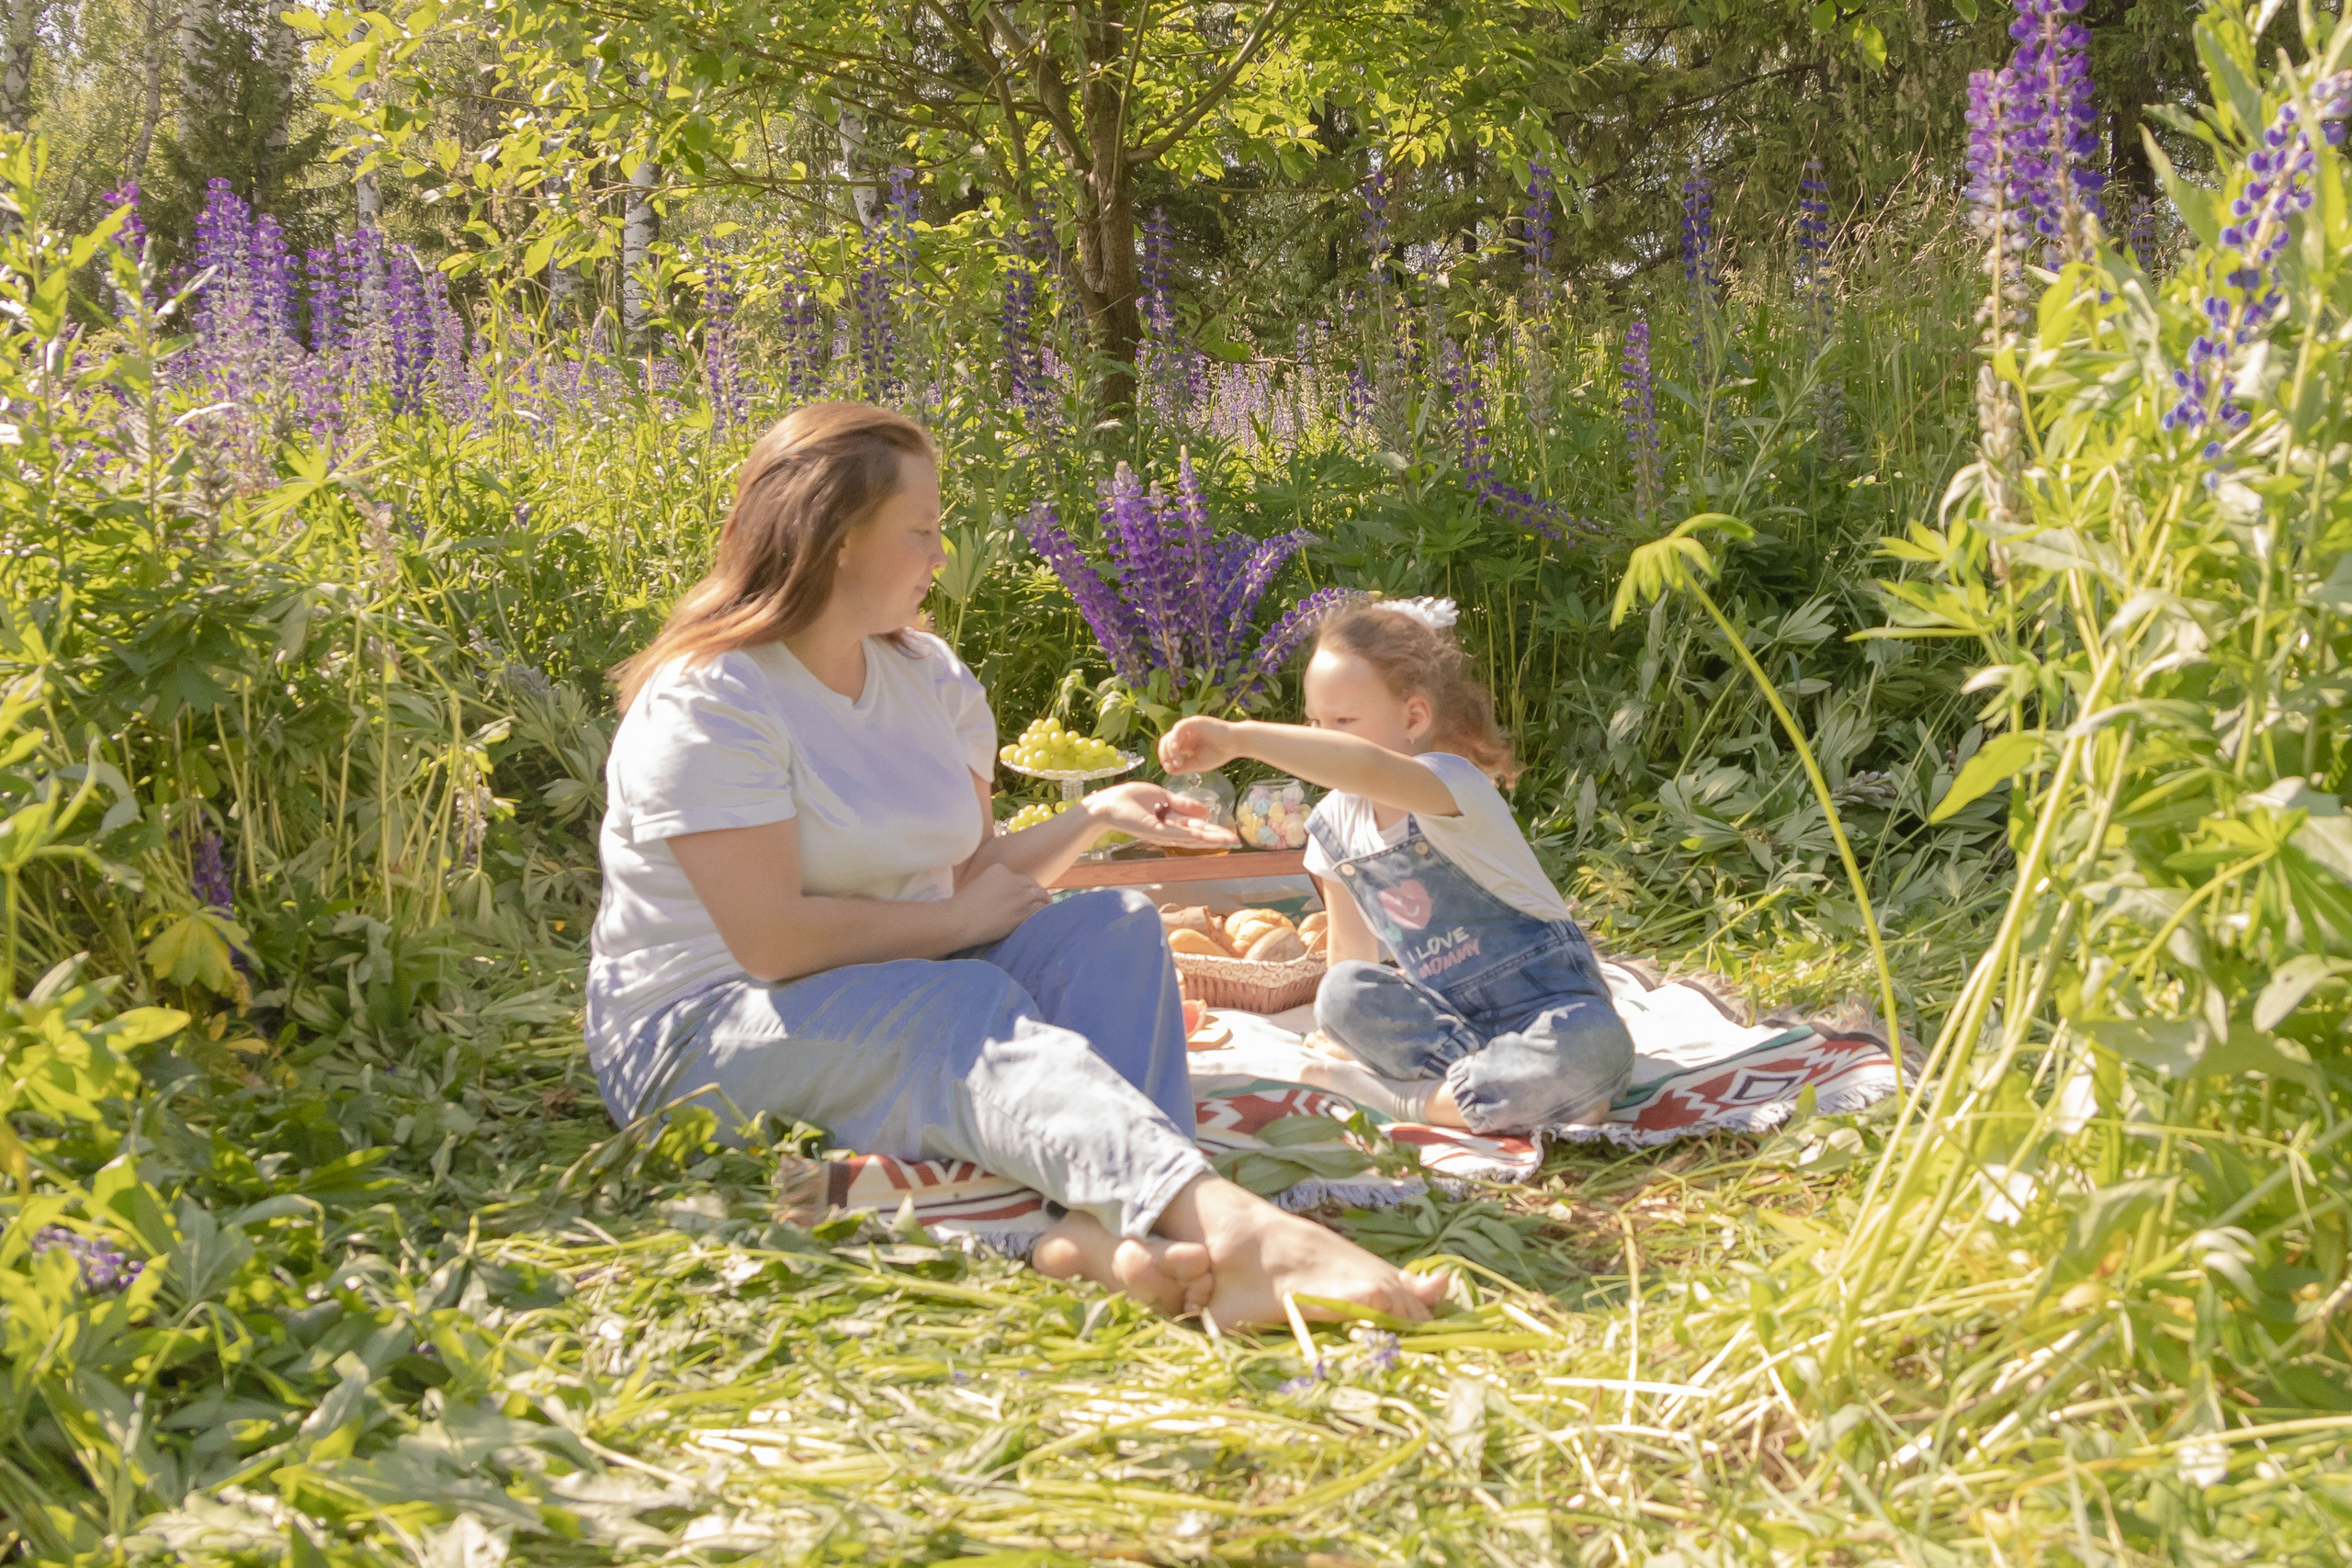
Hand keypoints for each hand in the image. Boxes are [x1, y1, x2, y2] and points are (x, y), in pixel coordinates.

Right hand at [952, 863, 1050, 945]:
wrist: (959, 919)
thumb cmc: (959, 907)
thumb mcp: (975, 886)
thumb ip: (990, 887)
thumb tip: (996, 899)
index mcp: (999, 869)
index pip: (1017, 877)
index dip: (1019, 888)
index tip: (1018, 896)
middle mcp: (1013, 879)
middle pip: (1032, 884)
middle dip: (1035, 893)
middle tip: (1038, 902)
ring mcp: (1021, 895)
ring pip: (1042, 896)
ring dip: (1044, 903)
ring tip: (1046, 909)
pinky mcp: (1024, 912)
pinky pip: (1042, 910)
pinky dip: (1044, 913)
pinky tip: (1045, 918)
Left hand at [1085, 783, 1237, 848]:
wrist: (1109, 803)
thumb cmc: (1132, 799)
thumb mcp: (1163, 796)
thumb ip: (1183, 804)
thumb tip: (1206, 813)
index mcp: (1172, 821)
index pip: (1197, 827)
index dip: (1214, 830)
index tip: (1231, 834)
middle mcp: (1169, 830)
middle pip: (1198, 835)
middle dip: (1217, 837)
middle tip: (1236, 841)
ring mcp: (1162, 832)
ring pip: (1190, 836)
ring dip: (1209, 838)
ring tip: (1227, 841)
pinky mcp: (1153, 831)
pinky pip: (1175, 833)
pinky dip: (1190, 835)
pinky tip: (1203, 837)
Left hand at [1159, 716, 1241, 775]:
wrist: (1236, 744)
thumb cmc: (1219, 753)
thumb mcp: (1198, 764)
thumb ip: (1183, 767)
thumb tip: (1168, 771)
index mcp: (1185, 744)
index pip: (1167, 749)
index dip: (1165, 759)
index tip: (1170, 769)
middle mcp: (1185, 735)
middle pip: (1165, 742)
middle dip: (1165, 755)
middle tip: (1172, 766)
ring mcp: (1189, 727)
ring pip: (1169, 736)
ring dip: (1170, 750)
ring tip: (1177, 761)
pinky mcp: (1195, 722)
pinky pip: (1178, 728)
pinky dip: (1175, 739)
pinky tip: (1177, 750)